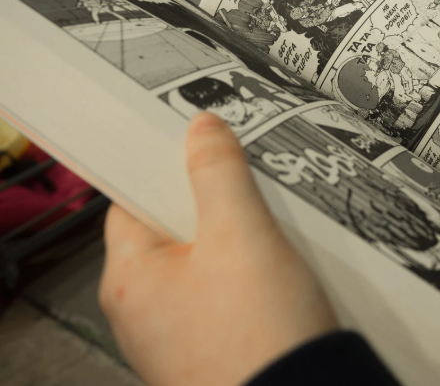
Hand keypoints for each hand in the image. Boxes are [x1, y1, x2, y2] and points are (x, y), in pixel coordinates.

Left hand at [99, 113, 337, 385]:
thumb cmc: (260, 330)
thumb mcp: (241, 232)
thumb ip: (218, 172)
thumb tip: (202, 129)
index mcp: (128, 280)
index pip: (132, 202)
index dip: (164, 168)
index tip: (195, 142)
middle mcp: (142, 311)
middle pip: (170, 229)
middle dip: (208, 198)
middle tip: (242, 174)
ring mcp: (176, 333)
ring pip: (200, 259)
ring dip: (232, 234)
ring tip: (266, 216)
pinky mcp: (210, 345)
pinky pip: (221, 289)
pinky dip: (243, 269)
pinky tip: (274, 260)